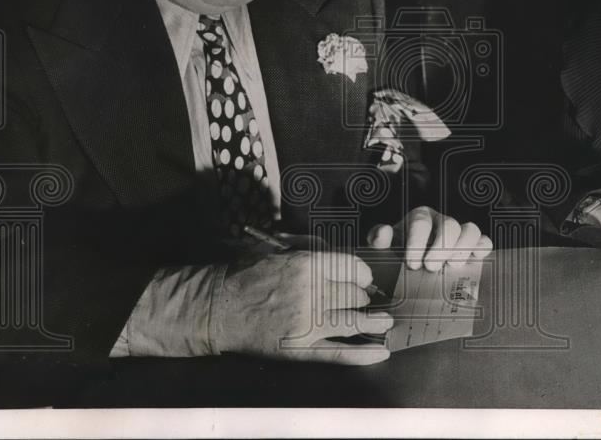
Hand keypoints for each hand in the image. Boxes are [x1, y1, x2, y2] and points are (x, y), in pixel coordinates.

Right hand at [213, 249, 391, 364]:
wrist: (216, 308)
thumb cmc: (245, 274)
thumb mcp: (277, 247)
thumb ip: (311, 246)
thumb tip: (342, 255)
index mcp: (305, 264)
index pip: (353, 268)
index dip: (362, 274)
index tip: (363, 279)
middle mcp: (310, 293)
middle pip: (356, 295)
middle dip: (363, 297)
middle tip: (364, 300)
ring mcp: (306, 324)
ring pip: (354, 322)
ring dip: (374, 322)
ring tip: (385, 323)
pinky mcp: (299, 349)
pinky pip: (339, 353)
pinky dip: (363, 354)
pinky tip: (380, 351)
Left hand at [367, 206, 492, 271]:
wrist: (415, 270)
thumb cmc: (399, 256)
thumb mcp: (385, 248)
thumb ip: (379, 240)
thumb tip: (383, 233)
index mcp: (420, 218)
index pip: (421, 222)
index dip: (418, 241)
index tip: (412, 263)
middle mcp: (442, 221)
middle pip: (450, 225)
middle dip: (442, 247)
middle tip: (431, 268)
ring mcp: (460, 233)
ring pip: (471, 229)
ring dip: (463, 248)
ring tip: (452, 267)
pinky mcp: (474, 247)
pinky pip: (484, 242)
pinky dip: (481, 250)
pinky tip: (473, 262)